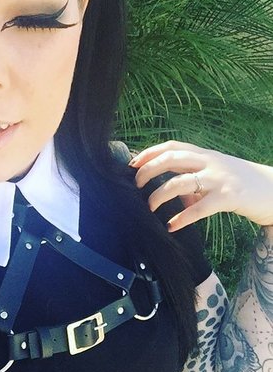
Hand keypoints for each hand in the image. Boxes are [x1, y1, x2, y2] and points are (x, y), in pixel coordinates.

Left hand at [129, 140, 272, 231]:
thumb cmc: (239, 182)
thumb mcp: (214, 173)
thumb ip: (190, 176)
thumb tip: (165, 191)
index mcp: (205, 154)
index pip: (171, 146)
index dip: (149, 153)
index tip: (132, 164)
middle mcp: (210, 162)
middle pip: (171, 159)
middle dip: (148, 171)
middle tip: (136, 185)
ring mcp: (219, 179)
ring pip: (180, 183)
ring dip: (159, 195)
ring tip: (149, 207)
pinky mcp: (228, 197)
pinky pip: (199, 208)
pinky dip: (181, 218)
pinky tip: (171, 226)